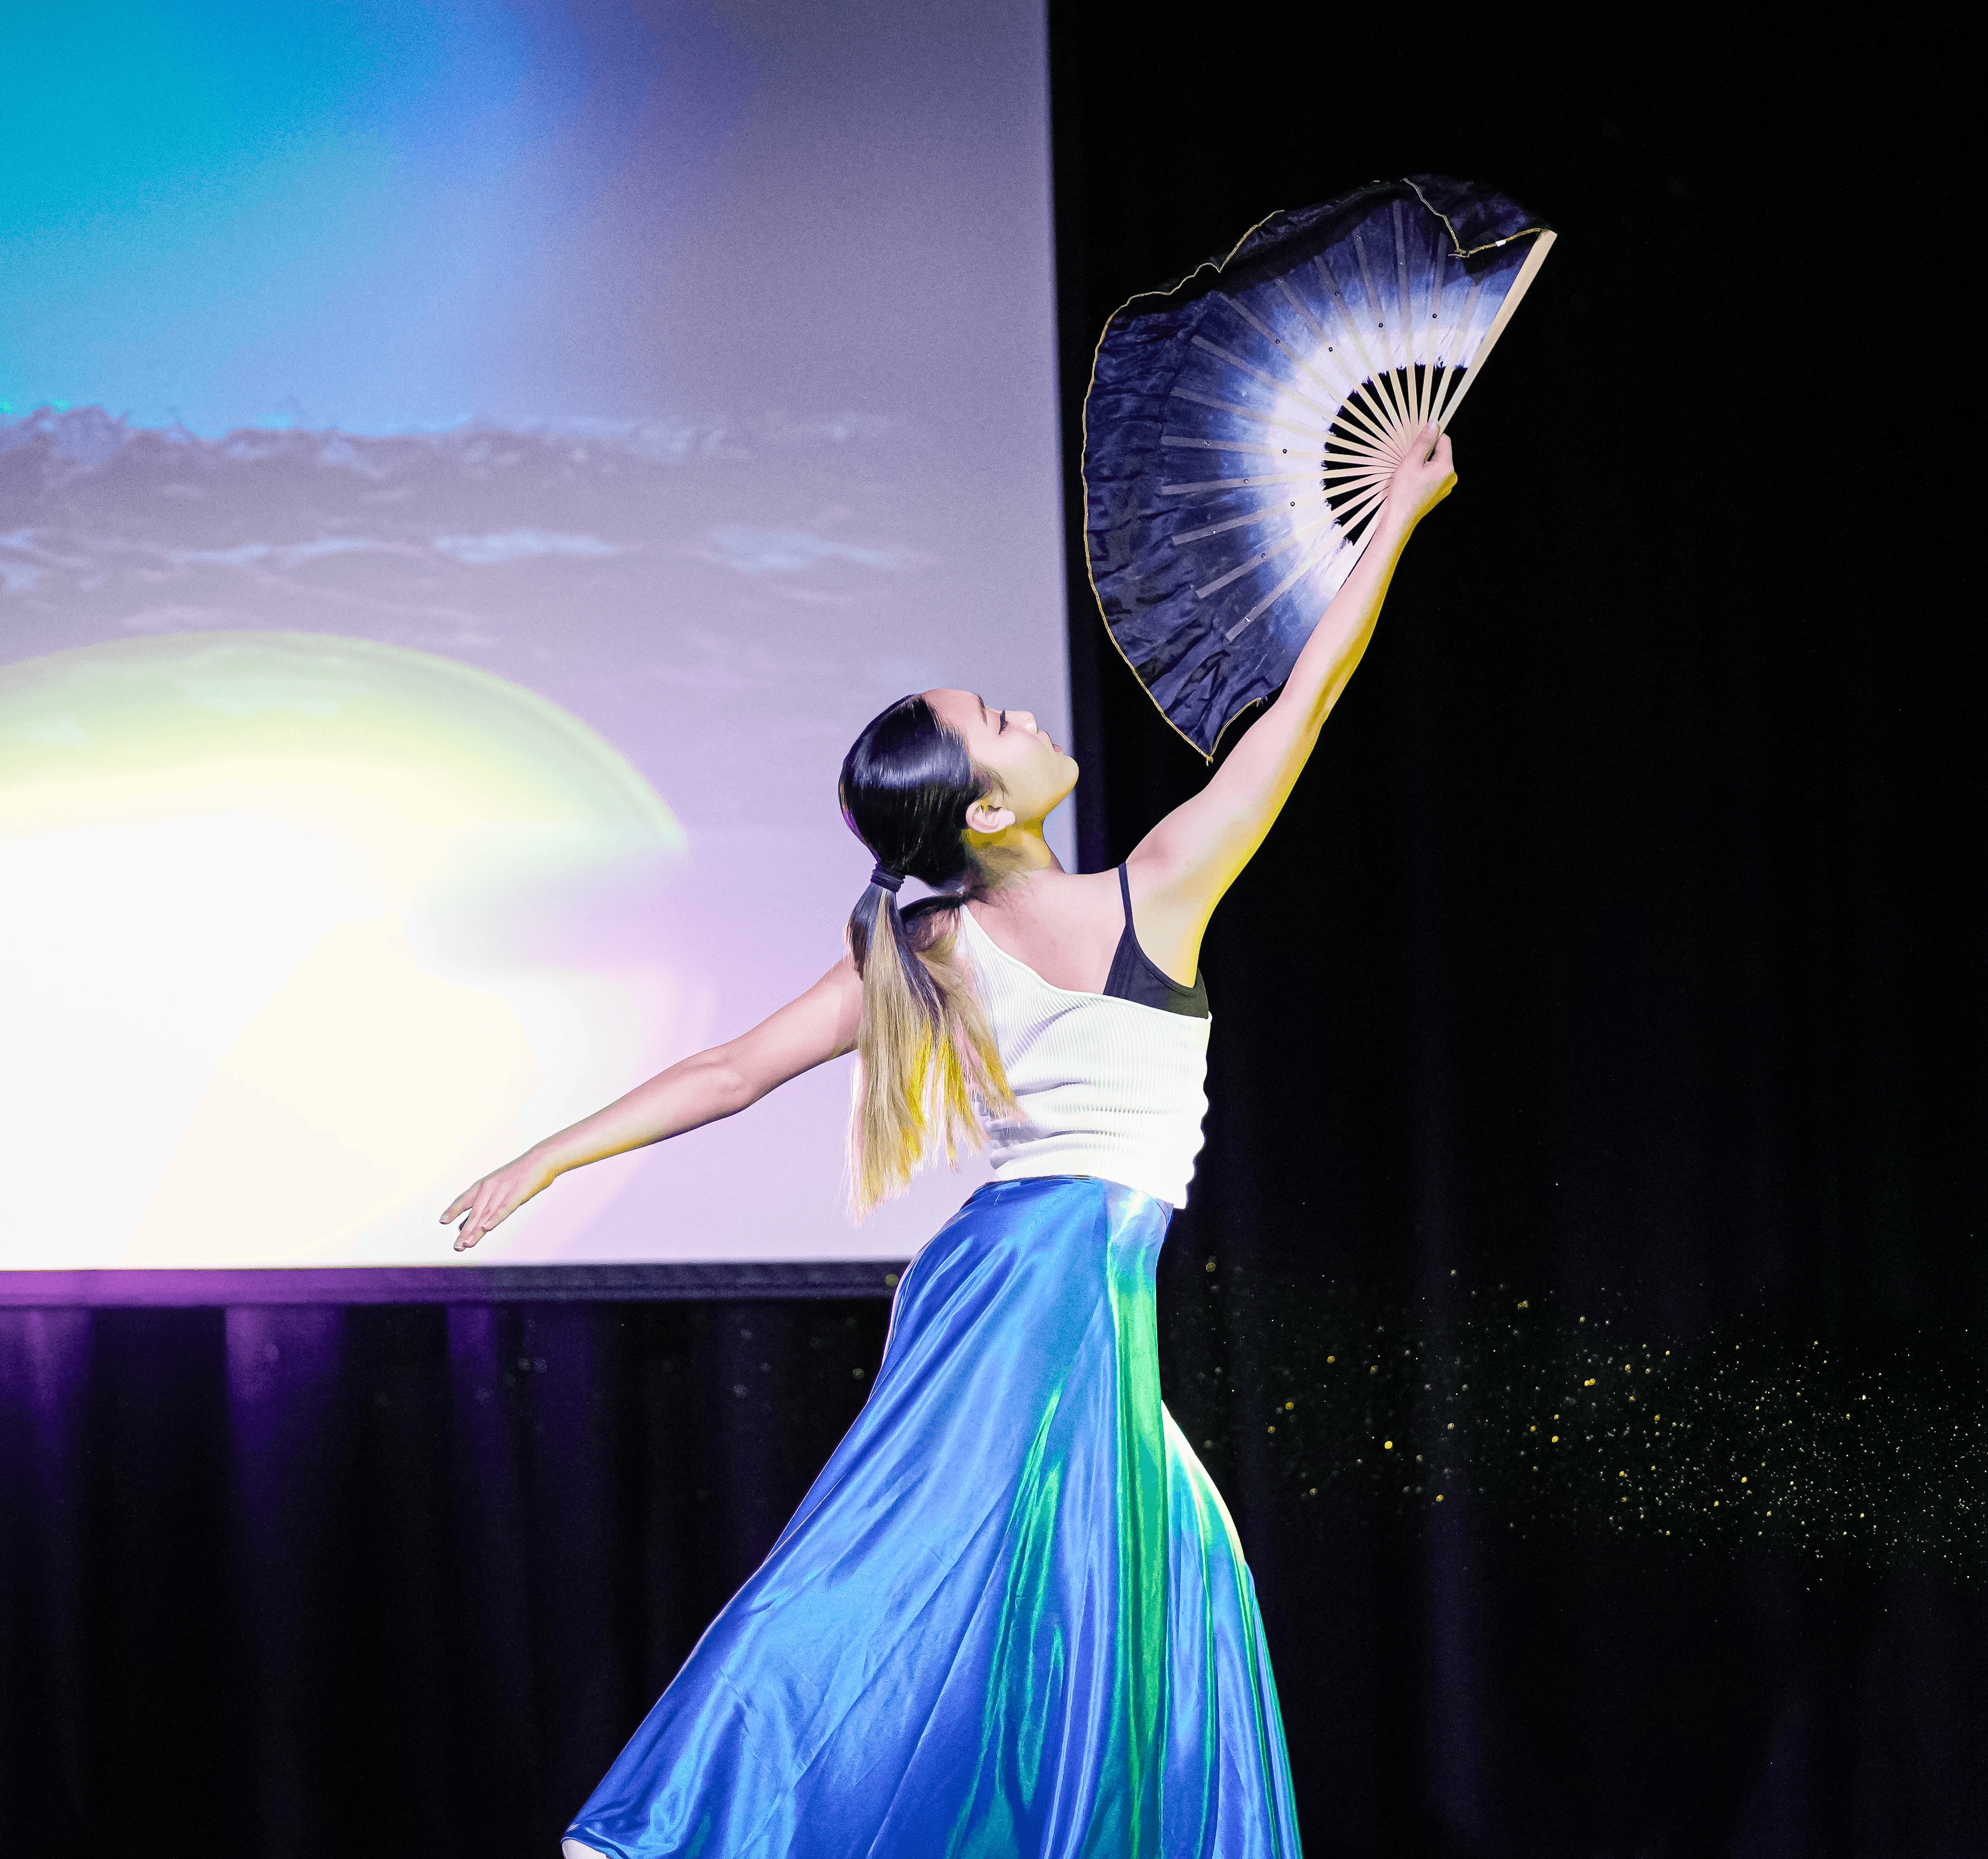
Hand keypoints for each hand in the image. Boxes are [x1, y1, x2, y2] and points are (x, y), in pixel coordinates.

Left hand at [440, 1150, 557, 1251]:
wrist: (542, 1159)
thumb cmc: (520, 1175)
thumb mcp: (498, 1186)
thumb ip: (484, 1203)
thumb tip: (467, 1222)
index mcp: (484, 1184)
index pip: (464, 1199)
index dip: (453, 1210)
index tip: (442, 1221)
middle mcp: (490, 1187)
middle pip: (475, 1212)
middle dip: (465, 1231)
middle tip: (456, 1246)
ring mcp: (504, 1190)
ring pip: (487, 1214)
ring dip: (476, 1230)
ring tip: (467, 1244)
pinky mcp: (518, 1194)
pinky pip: (504, 1208)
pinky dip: (495, 1218)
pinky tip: (487, 1228)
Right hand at [1385, 425, 1456, 529]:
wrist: (1399, 519)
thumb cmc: (1403, 493)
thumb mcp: (1411, 462)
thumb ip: (1424, 442)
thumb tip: (1434, 424)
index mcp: (1446, 467)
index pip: (1444, 440)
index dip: (1429, 438)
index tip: (1415, 444)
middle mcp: (1450, 477)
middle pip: (1440, 452)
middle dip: (1425, 453)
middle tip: (1410, 463)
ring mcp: (1445, 486)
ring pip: (1435, 464)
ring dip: (1423, 464)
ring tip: (1410, 474)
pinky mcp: (1438, 493)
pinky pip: (1432, 476)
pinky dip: (1423, 475)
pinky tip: (1412, 482)